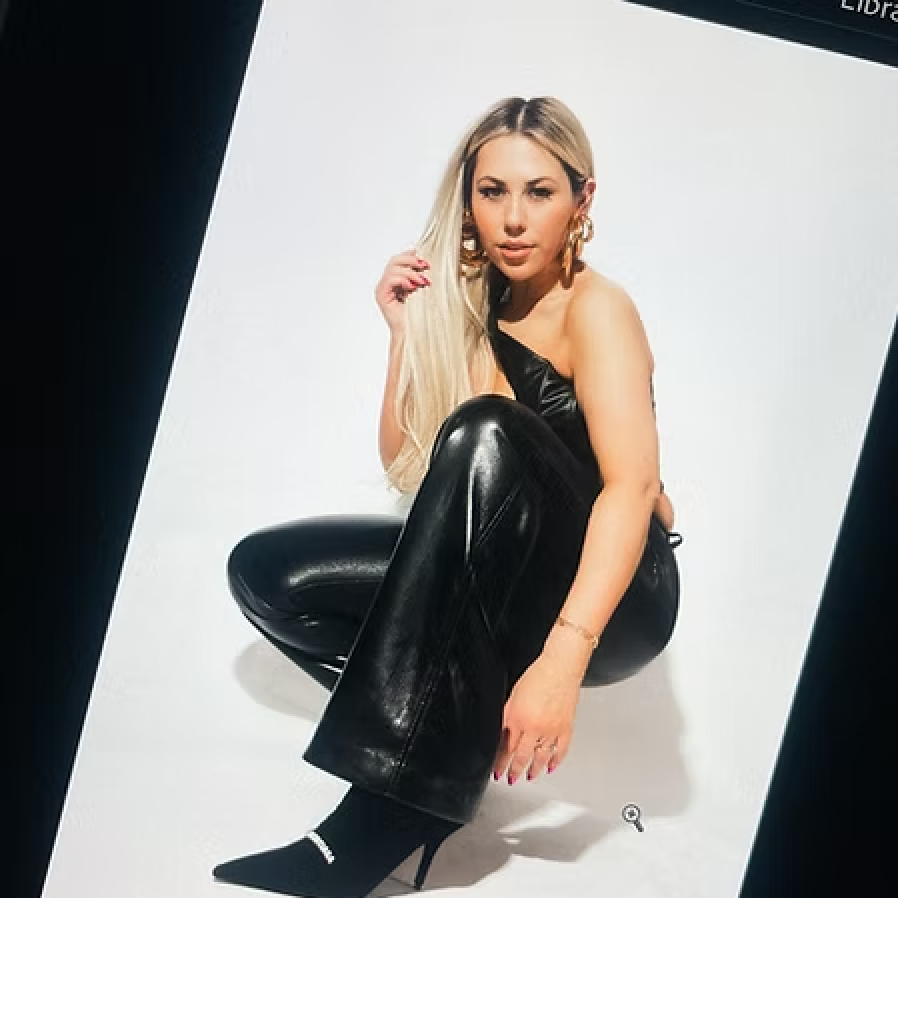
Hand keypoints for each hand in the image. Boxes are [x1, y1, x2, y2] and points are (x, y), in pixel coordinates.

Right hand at [374, 248, 430, 335]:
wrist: (414, 333)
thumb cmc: (420, 315)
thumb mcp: (422, 290)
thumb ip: (419, 276)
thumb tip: (424, 262)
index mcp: (394, 281)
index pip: (398, 260)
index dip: (410, 256)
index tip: (425, 260)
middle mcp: (386, 284)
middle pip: (394, 261)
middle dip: (411, 261)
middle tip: (426, 266)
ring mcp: (382, 290)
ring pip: (393, 269)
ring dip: (411, 273)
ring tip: (423, 282)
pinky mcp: (381, 296)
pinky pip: (390, 279)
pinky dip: (403, 280)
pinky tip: (413, 287)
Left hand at [492, 651, 581, 784]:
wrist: (560, 667)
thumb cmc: (537, 676)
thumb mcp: (513, 696)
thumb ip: (508, 717)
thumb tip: (503, 733)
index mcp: (518, 718)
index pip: (506, 747)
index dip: (500, 762)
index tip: (497, 771)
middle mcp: (535, 728)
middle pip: (522, 757)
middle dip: (514, 771)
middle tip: (510, 779)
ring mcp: (552, 730)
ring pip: (541, 757)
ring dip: (533, 770)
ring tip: (529, 776)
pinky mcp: (566, 728)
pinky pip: (561, 750)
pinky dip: (556, 761)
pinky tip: (550, 766)